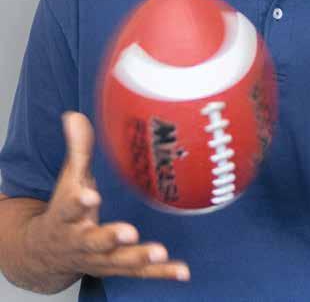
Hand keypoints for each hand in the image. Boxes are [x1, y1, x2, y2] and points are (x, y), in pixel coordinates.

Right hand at [25, 112, 189, 281]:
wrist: (47, 253)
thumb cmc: (65, 209)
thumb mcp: (68, 179)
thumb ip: (77, 150)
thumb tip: (74, 116)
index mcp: (66, 216)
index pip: (69, 207)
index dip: (79, 202)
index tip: (90, 195)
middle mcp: (80, 241)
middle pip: (94, 241)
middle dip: (110, 237)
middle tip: (128, 232)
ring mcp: (99, 258)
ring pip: (118, 261)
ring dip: (139, 257)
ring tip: (160, 253)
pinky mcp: (116, 267)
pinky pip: (140, 274)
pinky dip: (161, 274)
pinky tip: (182, 271)